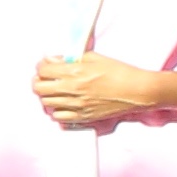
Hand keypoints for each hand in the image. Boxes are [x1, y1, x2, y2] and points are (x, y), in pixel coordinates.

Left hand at [30, 52, 163, 127]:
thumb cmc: (121, 73)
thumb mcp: (95, 58)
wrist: (138, 91)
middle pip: (39, 88)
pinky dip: (57, 111)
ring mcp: (77, 105)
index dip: (41, 66)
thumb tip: (53, 59)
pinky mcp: (84, 117)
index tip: (45, 66)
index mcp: (75, 72)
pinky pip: (59, 118)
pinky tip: (63, 104)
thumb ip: (72, 58)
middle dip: (39, 81)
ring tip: (55, 91)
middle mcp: (73, 89)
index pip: (43, 70)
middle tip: (46, 79)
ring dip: (47, 96)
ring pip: (46, 103)